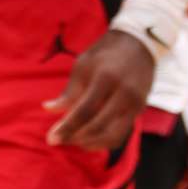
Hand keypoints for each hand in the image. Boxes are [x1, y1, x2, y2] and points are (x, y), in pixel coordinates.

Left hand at [45, 29, 153, 151]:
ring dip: (90, 143)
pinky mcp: (139, 110)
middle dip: (75, 137)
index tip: (51, 139)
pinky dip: (104, 141)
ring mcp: (135, 104)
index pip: (84, 111)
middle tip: (58, 140)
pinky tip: (88, 140)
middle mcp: (124, 94)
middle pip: (98, 126)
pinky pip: (121, 134)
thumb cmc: (105, 54)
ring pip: (112, 136)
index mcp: (106, 79)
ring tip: (72, 141)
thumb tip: (48, 109)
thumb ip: (69, 92)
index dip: (67, 128)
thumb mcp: (83, 66)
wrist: (138, 45)